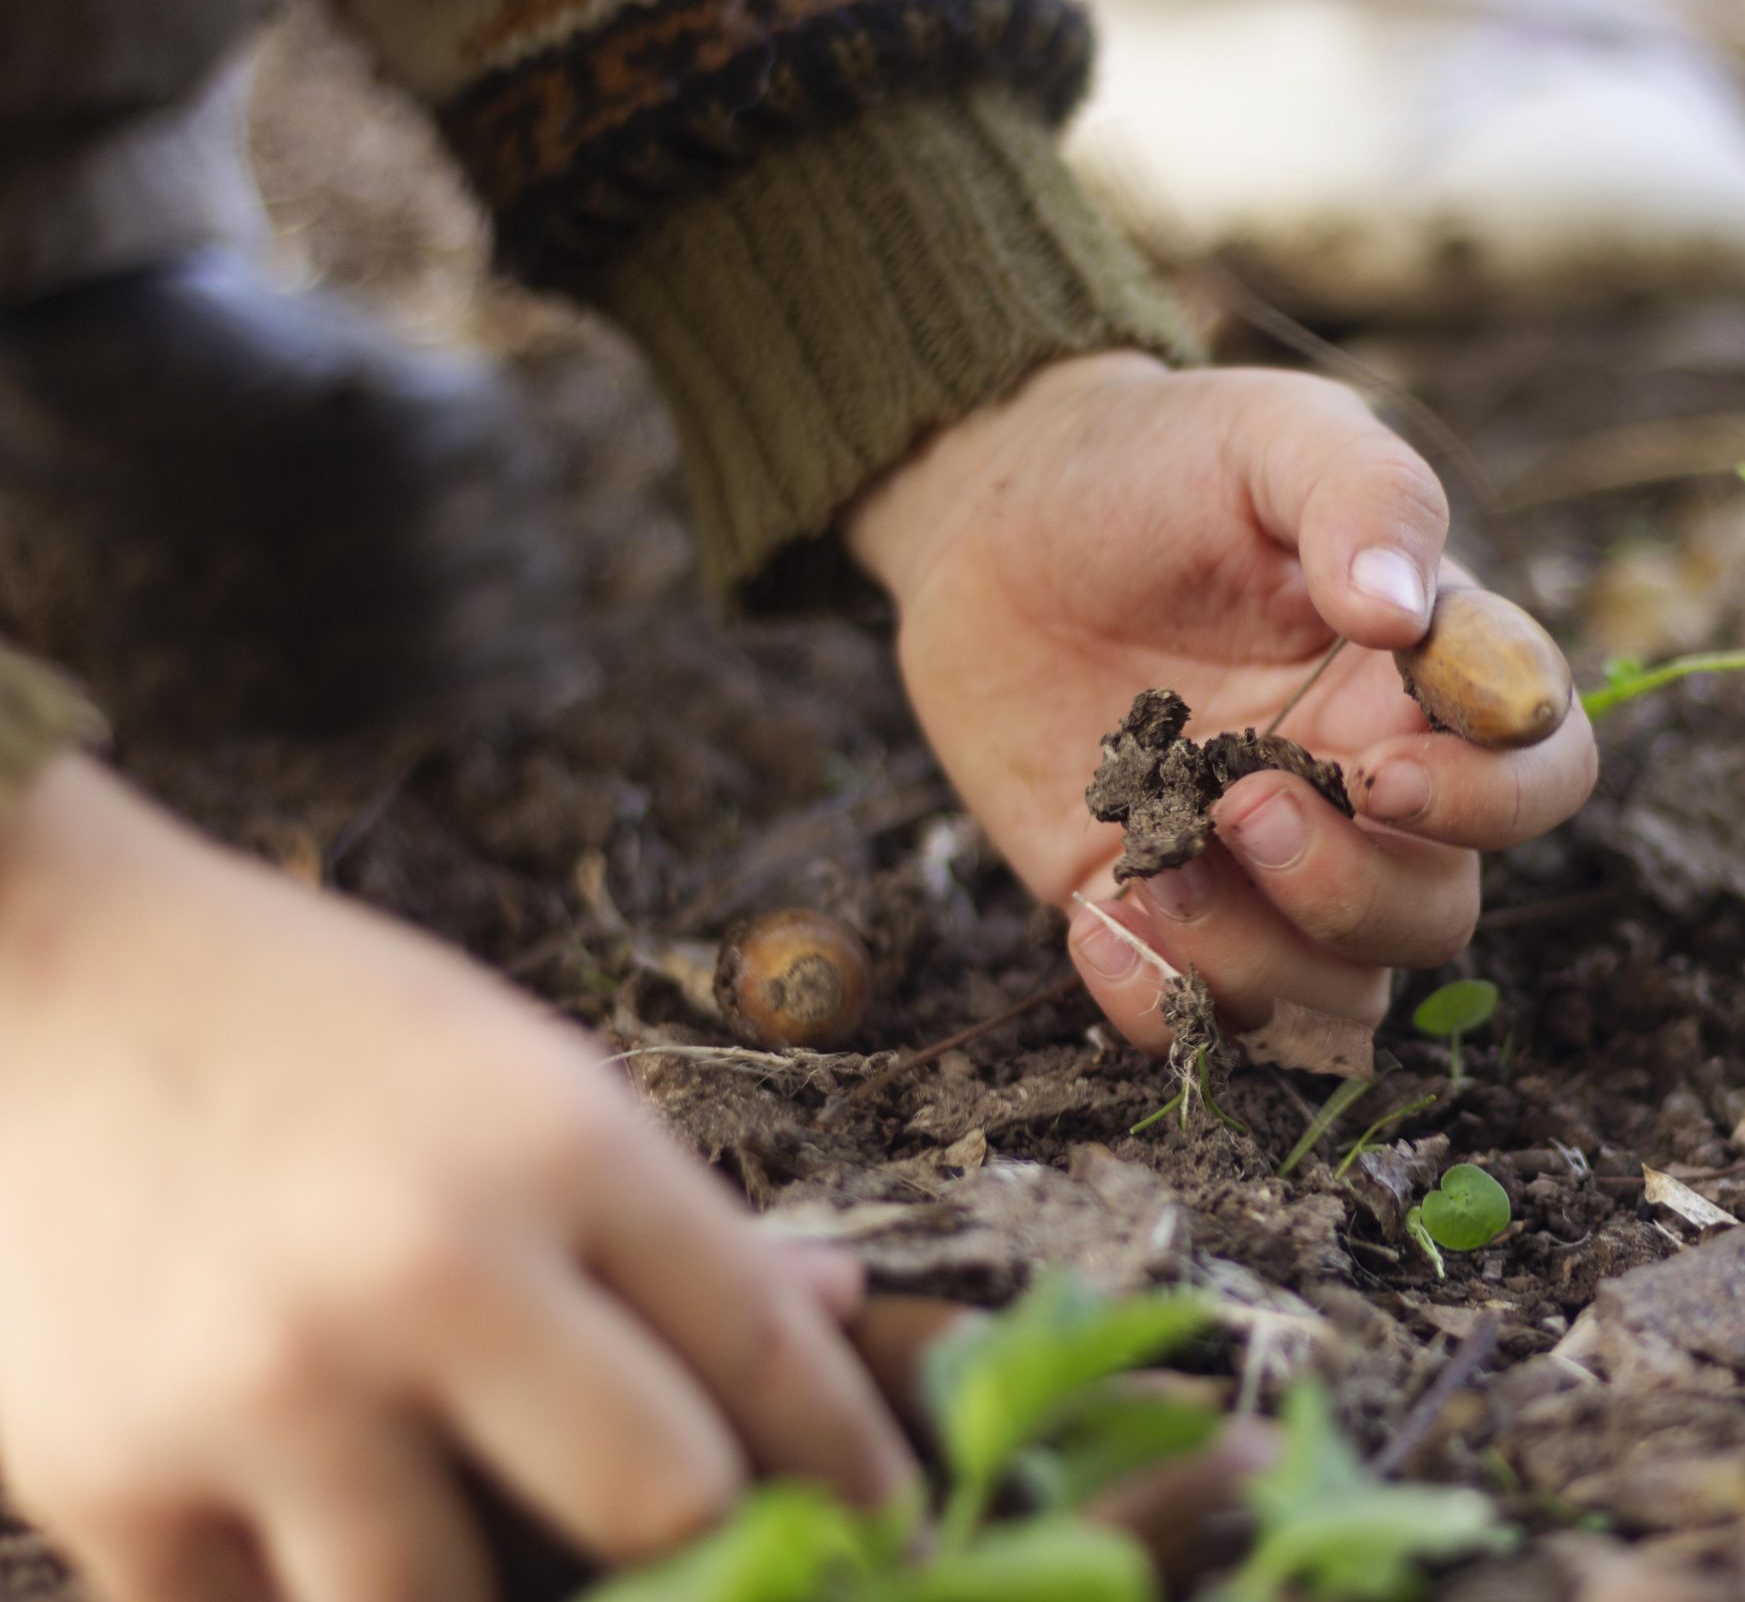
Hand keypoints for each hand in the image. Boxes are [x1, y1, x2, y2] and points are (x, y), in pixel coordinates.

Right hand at [0, 758, 916, 1601]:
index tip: (888, 1518)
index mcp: (557, 1146)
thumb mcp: (519, 1071)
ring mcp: (262, 1388)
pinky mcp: (110, 1482)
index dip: (849, 1457)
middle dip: (699, 1545)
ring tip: (502, 1545)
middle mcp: (427, 1269)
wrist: (30, 975)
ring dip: (493, 1598)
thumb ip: (670, 1214)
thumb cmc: (305, 1021)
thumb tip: (832, 1313)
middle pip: (654, 1507)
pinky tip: (338, 1546)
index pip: (762, 1349)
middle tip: (699, 1547)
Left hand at [846, 353, 1597, 1052]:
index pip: (1544, 773)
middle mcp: (1366, 789)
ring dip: (1257, 960)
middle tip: (1241, 802)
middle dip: (1349, 887)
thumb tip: (1403, 611)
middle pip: (1437, 912)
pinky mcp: (1157, 908)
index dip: (1493, 800)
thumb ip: (1362, 499)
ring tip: (1153, 867)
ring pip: (1338, 991)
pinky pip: (1200, 1018)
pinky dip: (1158, 1004)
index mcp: (1426, 681)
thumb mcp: (1271, 436)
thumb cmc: (1163, 462)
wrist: (998, 509)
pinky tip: (1095, 919)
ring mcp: (1263, 864)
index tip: (1382, 770)